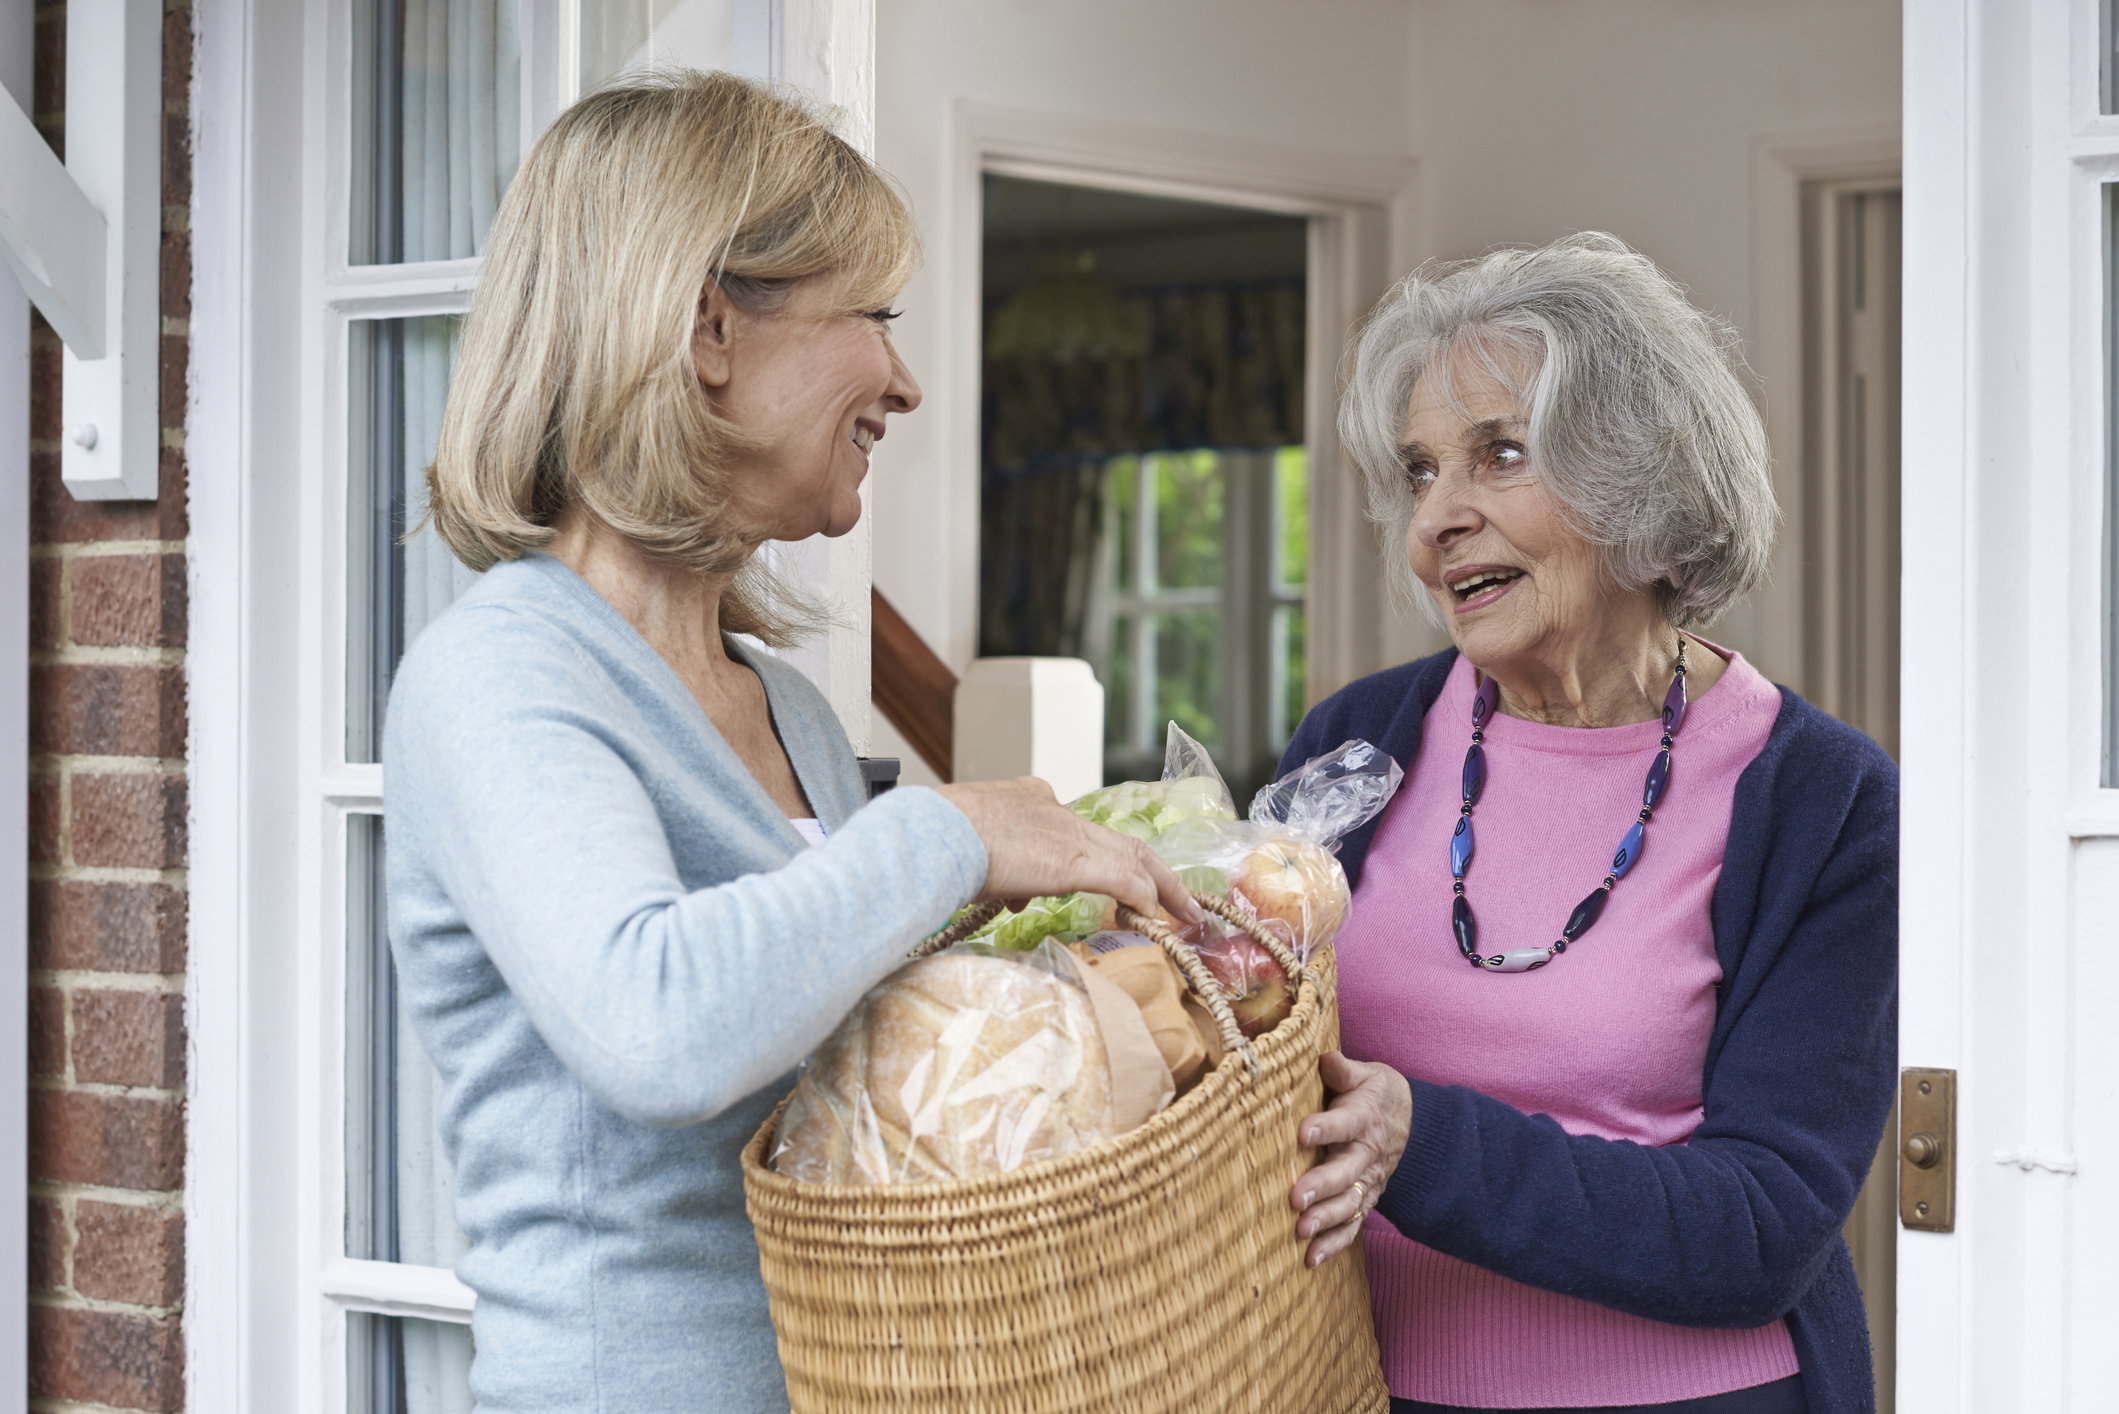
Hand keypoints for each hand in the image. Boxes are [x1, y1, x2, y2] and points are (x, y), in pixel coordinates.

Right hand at [934, 777, 1202, 925]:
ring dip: (1163, 886)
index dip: (1091, 855)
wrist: (934, 833)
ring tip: (1185, 910)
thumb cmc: (939, 844)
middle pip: (1120, 841)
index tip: (1097, 879)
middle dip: (1151, 869)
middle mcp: (1056, 812)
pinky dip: (1145, 897)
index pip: (1073, 830)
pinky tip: (1158, 915)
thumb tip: (1015, 895)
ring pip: (1133, 856)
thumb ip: (1000, 872)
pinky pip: (1124, 879)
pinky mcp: (1074, 861)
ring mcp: (1068, 835)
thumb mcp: (974, 854)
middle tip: (1175, 894)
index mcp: (1029, 799)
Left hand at [1289, 1051, 1412, 1268]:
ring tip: (1301, 1231)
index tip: (1303, 1133)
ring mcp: (1367, 1181)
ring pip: (1348, 1203)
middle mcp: (1365, 1154)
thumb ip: (1344, 1070)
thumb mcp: (1367, 1075)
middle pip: (1345, 1171)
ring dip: (1326, 1219)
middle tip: (1296, 1198)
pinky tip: (1310, 1260)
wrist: (1411, 1124)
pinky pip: (1351, 1226)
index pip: (1345, 1122)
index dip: (1325, 1127)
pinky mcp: (1365, 1200)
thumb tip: (1324, 1058)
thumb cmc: (1375, 1094)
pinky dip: (1334, 1244)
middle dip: (1322, 1186)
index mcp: (1363, 1117)